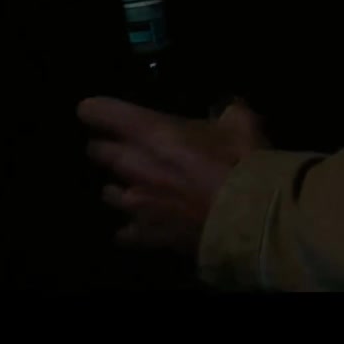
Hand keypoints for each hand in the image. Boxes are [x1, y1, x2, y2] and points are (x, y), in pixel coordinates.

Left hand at [77, 96, 266, 252]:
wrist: (250, 218)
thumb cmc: (242, 162)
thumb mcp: (241, 124)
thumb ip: (227, 113)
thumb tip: (229, 110)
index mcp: (151, 133)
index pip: (101, 112)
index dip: (96, 109)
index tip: (93, 110)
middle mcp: (134, 166)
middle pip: (98, 151)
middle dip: (107, 147)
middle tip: (123, 146)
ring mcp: (137, 203)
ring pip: (108, 193)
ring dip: (118, 186)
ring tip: (134, 186)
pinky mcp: (147, 234)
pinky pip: (125, 232)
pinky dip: (130, 228)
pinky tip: (139, 226)